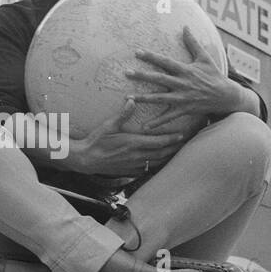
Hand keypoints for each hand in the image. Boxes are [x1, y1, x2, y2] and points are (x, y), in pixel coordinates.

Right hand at [62, 98, 187, 176]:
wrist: (86, 159)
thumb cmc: (96, 141)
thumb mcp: (108, 125)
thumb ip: (122, 114)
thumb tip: (132, 100)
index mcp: (133, 143)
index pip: (159, 141)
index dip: (172, 139)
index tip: (181, 135)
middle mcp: (136, 155)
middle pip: (162, 153)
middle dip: (174, 148)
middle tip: (184, 143)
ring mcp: (133, 165)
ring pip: (156, 163)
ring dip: (167, 158)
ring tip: (175, 152)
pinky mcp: (129, 171)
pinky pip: (147, 170)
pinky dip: (155, 166)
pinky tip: (158, 162)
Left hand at [125, 27, 240, 123]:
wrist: (226, 96)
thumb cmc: (214, 75)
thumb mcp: (204, 57)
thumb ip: (192, 42)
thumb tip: (185, 26)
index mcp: (186, 70)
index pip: (165, 62)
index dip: (151, 56)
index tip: (137, 52)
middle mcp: (182, 83)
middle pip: (159, 79)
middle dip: (142, 75)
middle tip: (126, 73)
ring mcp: (183, 98)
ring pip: (160, 98)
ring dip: (143, 98)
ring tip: (127, 97)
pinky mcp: (184, 110)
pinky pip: (168, 117)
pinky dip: (157, 123)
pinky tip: (144, 127)